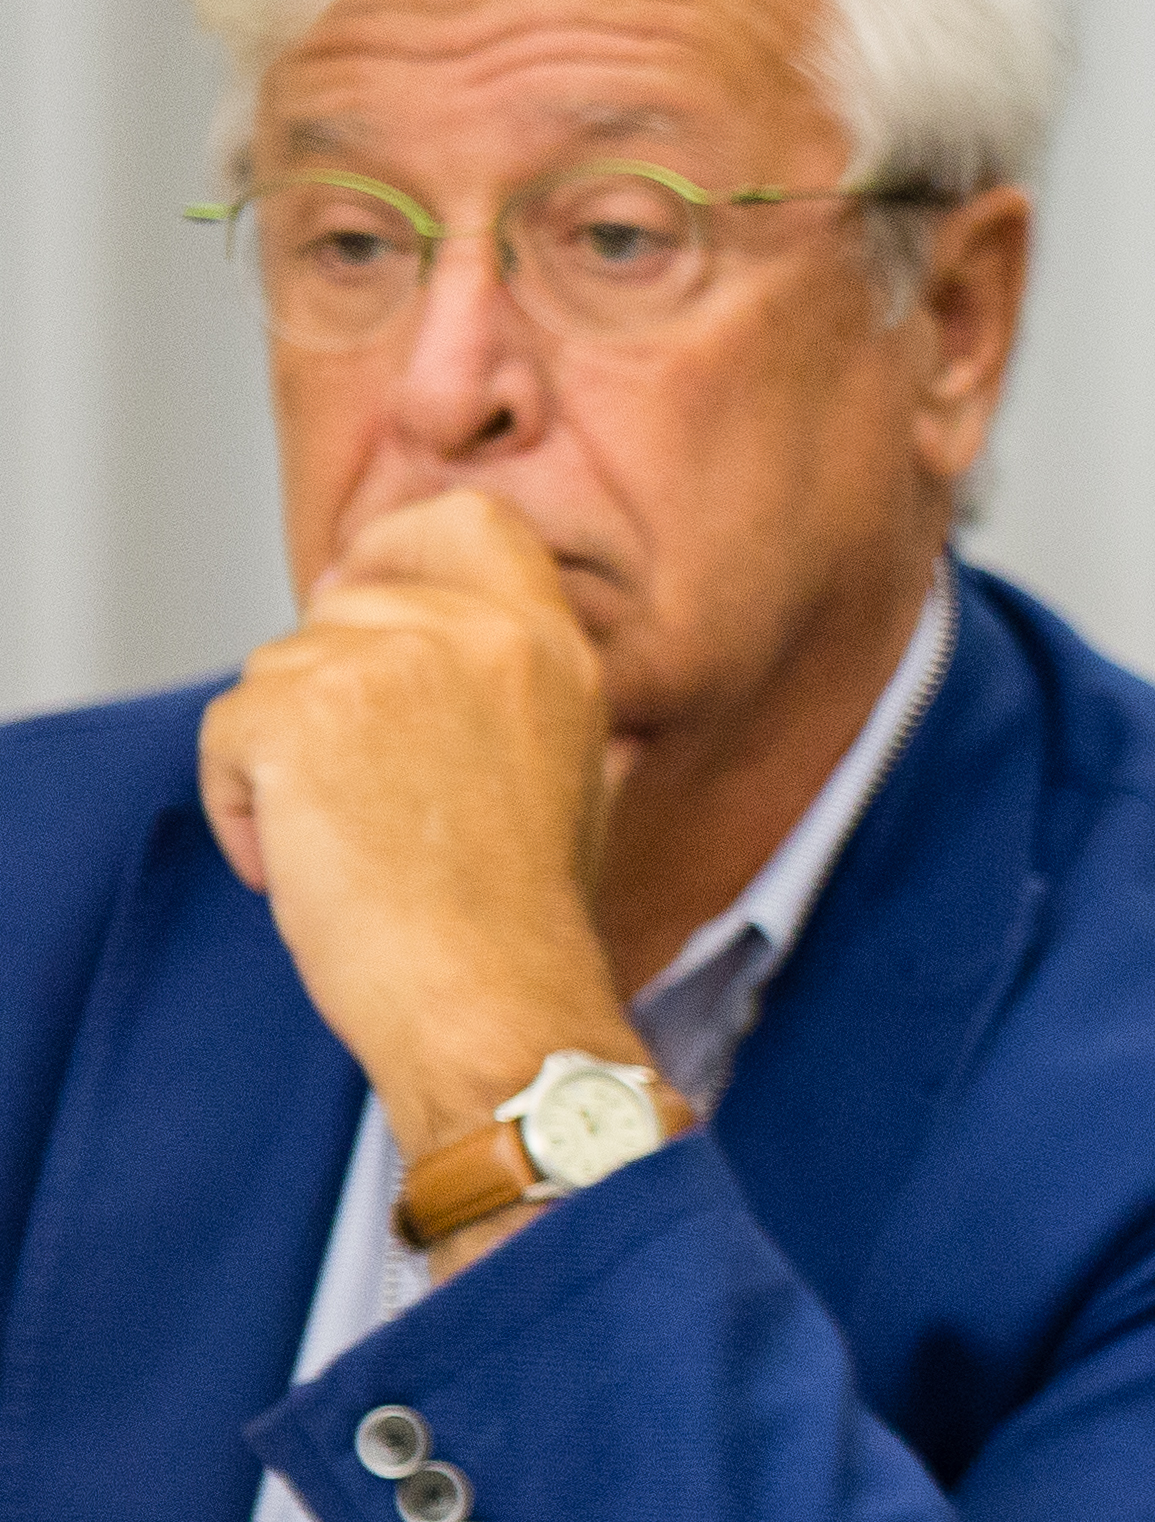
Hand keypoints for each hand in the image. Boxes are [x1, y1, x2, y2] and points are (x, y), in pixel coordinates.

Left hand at [196, 492, 643, 1208]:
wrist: (491, 1000)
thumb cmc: (517, 923)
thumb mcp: (560, 774)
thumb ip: (497, 690)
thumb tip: (396, 646)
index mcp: (554, 648)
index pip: (469, 522)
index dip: (399, 548)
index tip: (366, 600)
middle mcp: (480, 634)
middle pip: (340, 602)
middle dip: (321, 691)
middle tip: (361, 792)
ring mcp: (390, 661)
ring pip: (277, 672)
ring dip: (284, 761)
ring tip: (352, 847)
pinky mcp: (302, 707)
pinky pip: (227, 735)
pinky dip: (243, 807)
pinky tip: (307, 865)